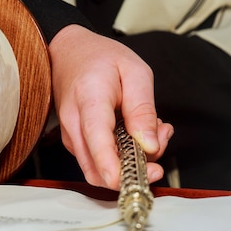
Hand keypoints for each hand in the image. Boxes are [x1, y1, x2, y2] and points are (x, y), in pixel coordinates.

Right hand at [49, 24, 173, 189]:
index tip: (137, 178)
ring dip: (133, 160)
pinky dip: (124, 154)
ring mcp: (72, 137)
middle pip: (98, 169)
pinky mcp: (77, 143)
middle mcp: (74, 124)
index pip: (97, 141)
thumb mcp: (135, 71)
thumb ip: (143, 110)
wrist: (69, 52)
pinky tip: (139, 131)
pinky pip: (100, 161)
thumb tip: (150, 146)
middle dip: (135, 170)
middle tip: (161, 143)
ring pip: (102, 169)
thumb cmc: (100, 58)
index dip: (115, 168)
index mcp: (89, 100)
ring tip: (155, 130)